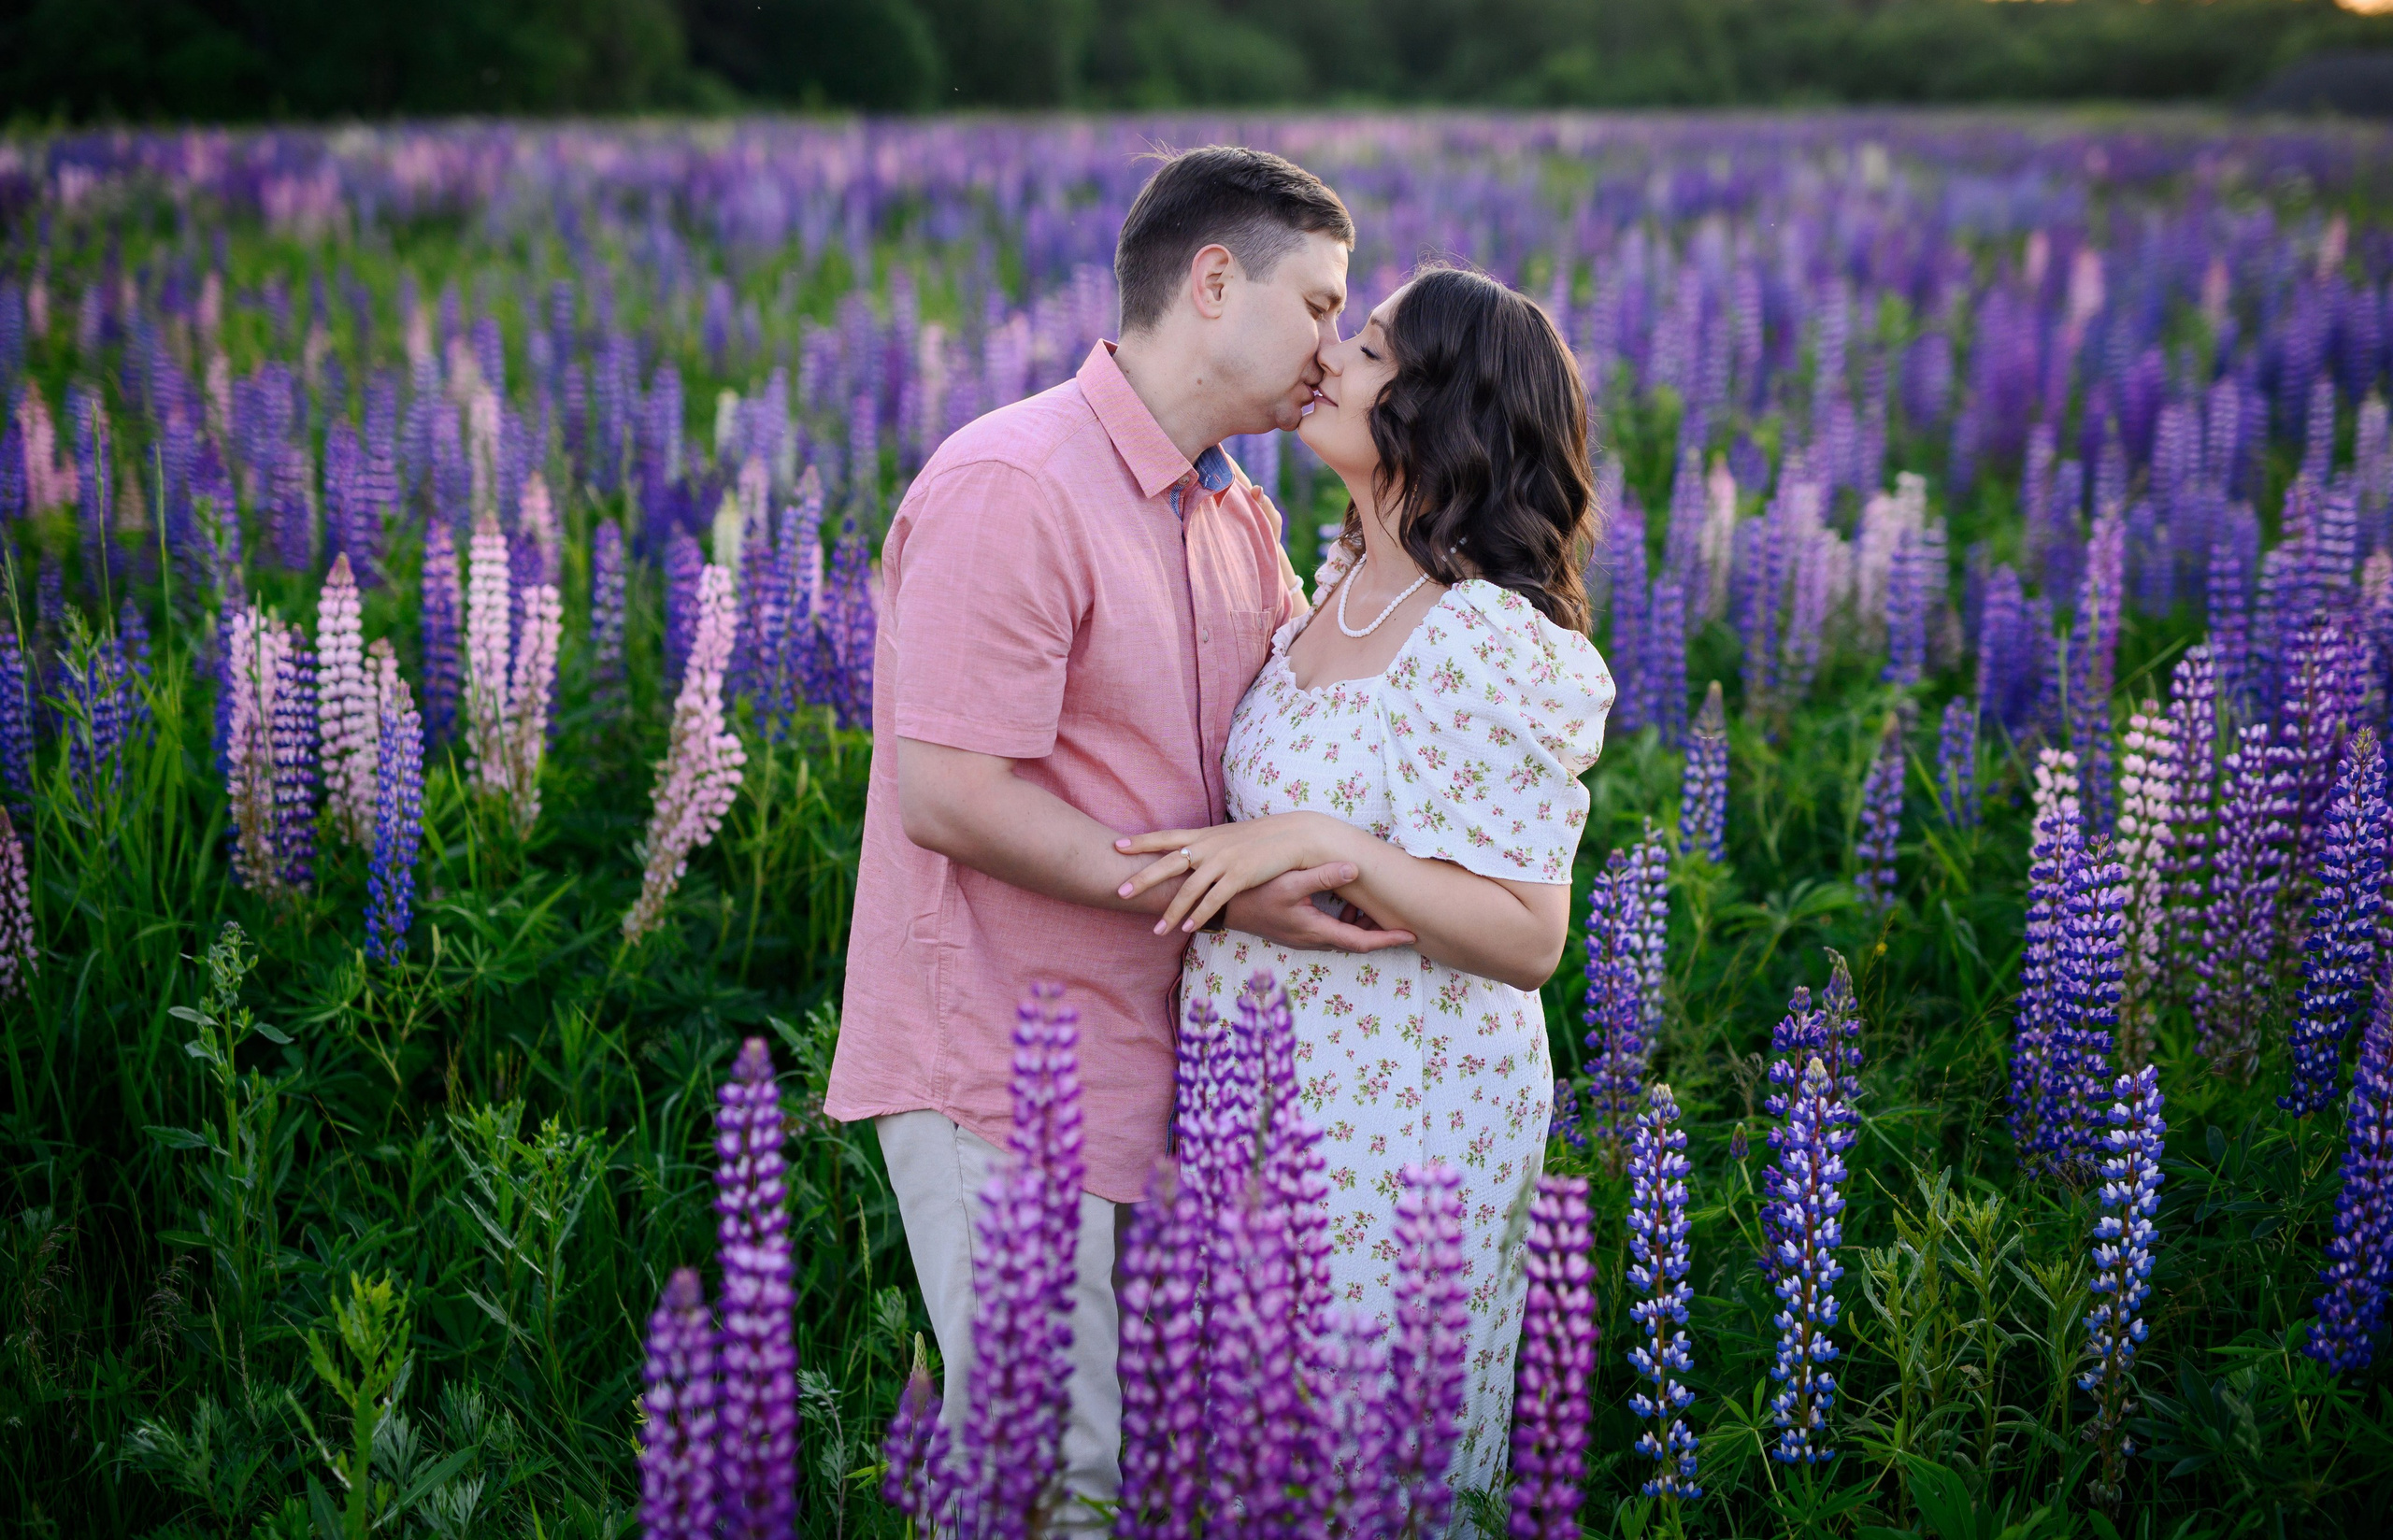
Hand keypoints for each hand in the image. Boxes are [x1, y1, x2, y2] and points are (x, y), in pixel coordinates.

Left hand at [1116, 813, 1343, 935]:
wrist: (1294, 836)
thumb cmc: (1261, 838)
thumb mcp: (1229, 837)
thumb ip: (1208, 845)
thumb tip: (1191, 855)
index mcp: (1204, 835)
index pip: (1166, 837)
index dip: (1141, 841)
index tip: (1117, 845)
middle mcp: (1208, 846)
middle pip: (1168, 863)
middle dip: (1143, 879)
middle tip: (1121, 892)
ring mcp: (1223, 861)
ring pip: (1188, 888)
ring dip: (1170, 911)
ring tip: (1155, 930)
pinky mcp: (1239, 876)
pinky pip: (1213, 900)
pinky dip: (1198, 915)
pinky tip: (1187, 928)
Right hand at [1223, 865, 1416, 952]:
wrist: (1223, 907)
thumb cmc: (1253, 894)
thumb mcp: (1289, 882)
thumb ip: (1323, 876)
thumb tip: (1355, 869)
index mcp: (1316, 930)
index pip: (1361, 942)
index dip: (1388, 939)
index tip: (1411, 935)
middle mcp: (1312, 940)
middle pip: (1355, 943)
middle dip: (1379, 933)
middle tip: (1400, 918)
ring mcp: (1303, 939)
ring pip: (1342, 938)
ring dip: (1360, 926)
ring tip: (1372, 906)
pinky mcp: (1296, 933)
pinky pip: (1329, 933)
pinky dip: (1343, 922)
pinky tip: (1343, 904)